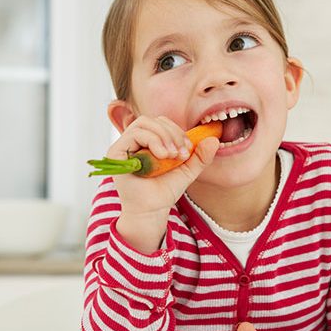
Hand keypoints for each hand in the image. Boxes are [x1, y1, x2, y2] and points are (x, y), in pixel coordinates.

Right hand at [109, 116, 218, 252]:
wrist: (152, 210)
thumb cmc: (165, 191)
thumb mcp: (187, 170)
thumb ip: (200, 156)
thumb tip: (214, 139)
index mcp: (148, 142)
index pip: (161, 122)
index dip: (177, 131)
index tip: (187, 150)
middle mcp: (134, 141)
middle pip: (153, 120)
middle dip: (172, 133)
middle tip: (181, 154)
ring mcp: (123, 145)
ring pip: (144, 123)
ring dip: (163, 136)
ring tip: (171, 156)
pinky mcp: (116, 152)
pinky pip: (134, 134)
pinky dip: (152, 141)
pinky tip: (162, 156)